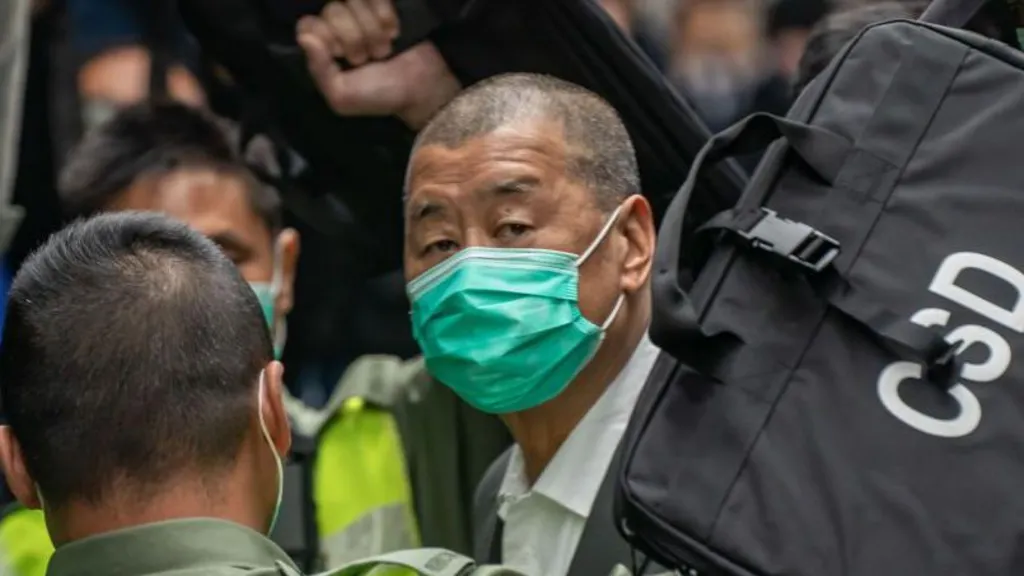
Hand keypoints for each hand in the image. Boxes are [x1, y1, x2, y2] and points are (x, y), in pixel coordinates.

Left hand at [296, 0, 460, 129]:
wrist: (422, 87)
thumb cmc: (380, 95)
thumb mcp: (343, 96)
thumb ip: (318, 69)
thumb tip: (305, 37)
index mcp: (324, 48)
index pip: (308, 23)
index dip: (325, 37)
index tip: (340, 56)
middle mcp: (339, 27)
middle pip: (332, 10)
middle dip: (353, 39)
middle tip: (366, 59)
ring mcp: (362, 14)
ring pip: (354, 2)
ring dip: (372, 31)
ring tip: (383, 50)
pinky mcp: (383, 6)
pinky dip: (385, 16)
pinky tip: (393, 32)